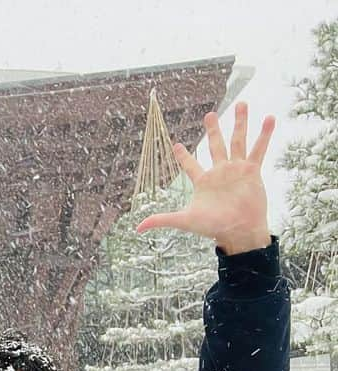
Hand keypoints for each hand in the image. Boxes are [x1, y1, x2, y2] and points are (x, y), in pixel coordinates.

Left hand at [136, 102, 274, 254]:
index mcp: (203, 181)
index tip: (176, 145)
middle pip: (215, 145)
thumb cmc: (213, 227)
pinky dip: (264, 134)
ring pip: (237, 141)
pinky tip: (269, 118)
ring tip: (241, 104)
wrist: (239, 230)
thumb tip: (137, 228)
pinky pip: (259, 149)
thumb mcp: (185, 220)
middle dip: (213, 130)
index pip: (190, 165)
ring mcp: (237, 170)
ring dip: (239, 123)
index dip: (183, 156)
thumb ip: (162, 219)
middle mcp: (220, 172)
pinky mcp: (252, 171)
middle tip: (210, 113)